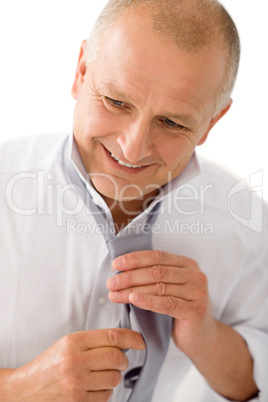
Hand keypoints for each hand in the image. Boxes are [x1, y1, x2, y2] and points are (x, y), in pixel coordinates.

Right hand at [6, 329, 144, 400]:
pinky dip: (104, 392)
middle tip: (118, 361)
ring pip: (114, 379)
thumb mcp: (68, 344)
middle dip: (122, 360)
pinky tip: (91, 388)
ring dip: (112, 377)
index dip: (132, 338)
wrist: (25, 390)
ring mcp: (77, 384)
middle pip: (117, 358)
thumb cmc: (49, 364)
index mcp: (74, 342)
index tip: (141, 341)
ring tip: (99, 376)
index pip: (112, 336)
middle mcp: (76, 362)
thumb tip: (123, 342)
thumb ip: (93, 341)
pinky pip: (105, 397)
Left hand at [107, 250, 215, 359]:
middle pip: (156, 271)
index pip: (158, 256)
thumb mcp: (169, 289)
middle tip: (111, 283)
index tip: (115, 265)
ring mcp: (197, 292)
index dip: (135, 259)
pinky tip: (132, 299)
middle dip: (130, 276)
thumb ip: (153, 278)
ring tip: (114, 295)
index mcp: (187, 264)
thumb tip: (121, 271)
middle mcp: (195, 275)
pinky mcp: (196, 310)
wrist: (202, 338)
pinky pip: (167, 303)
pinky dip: (147, 301)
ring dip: (132, 290)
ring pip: (159, 287)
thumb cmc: (180, 311)